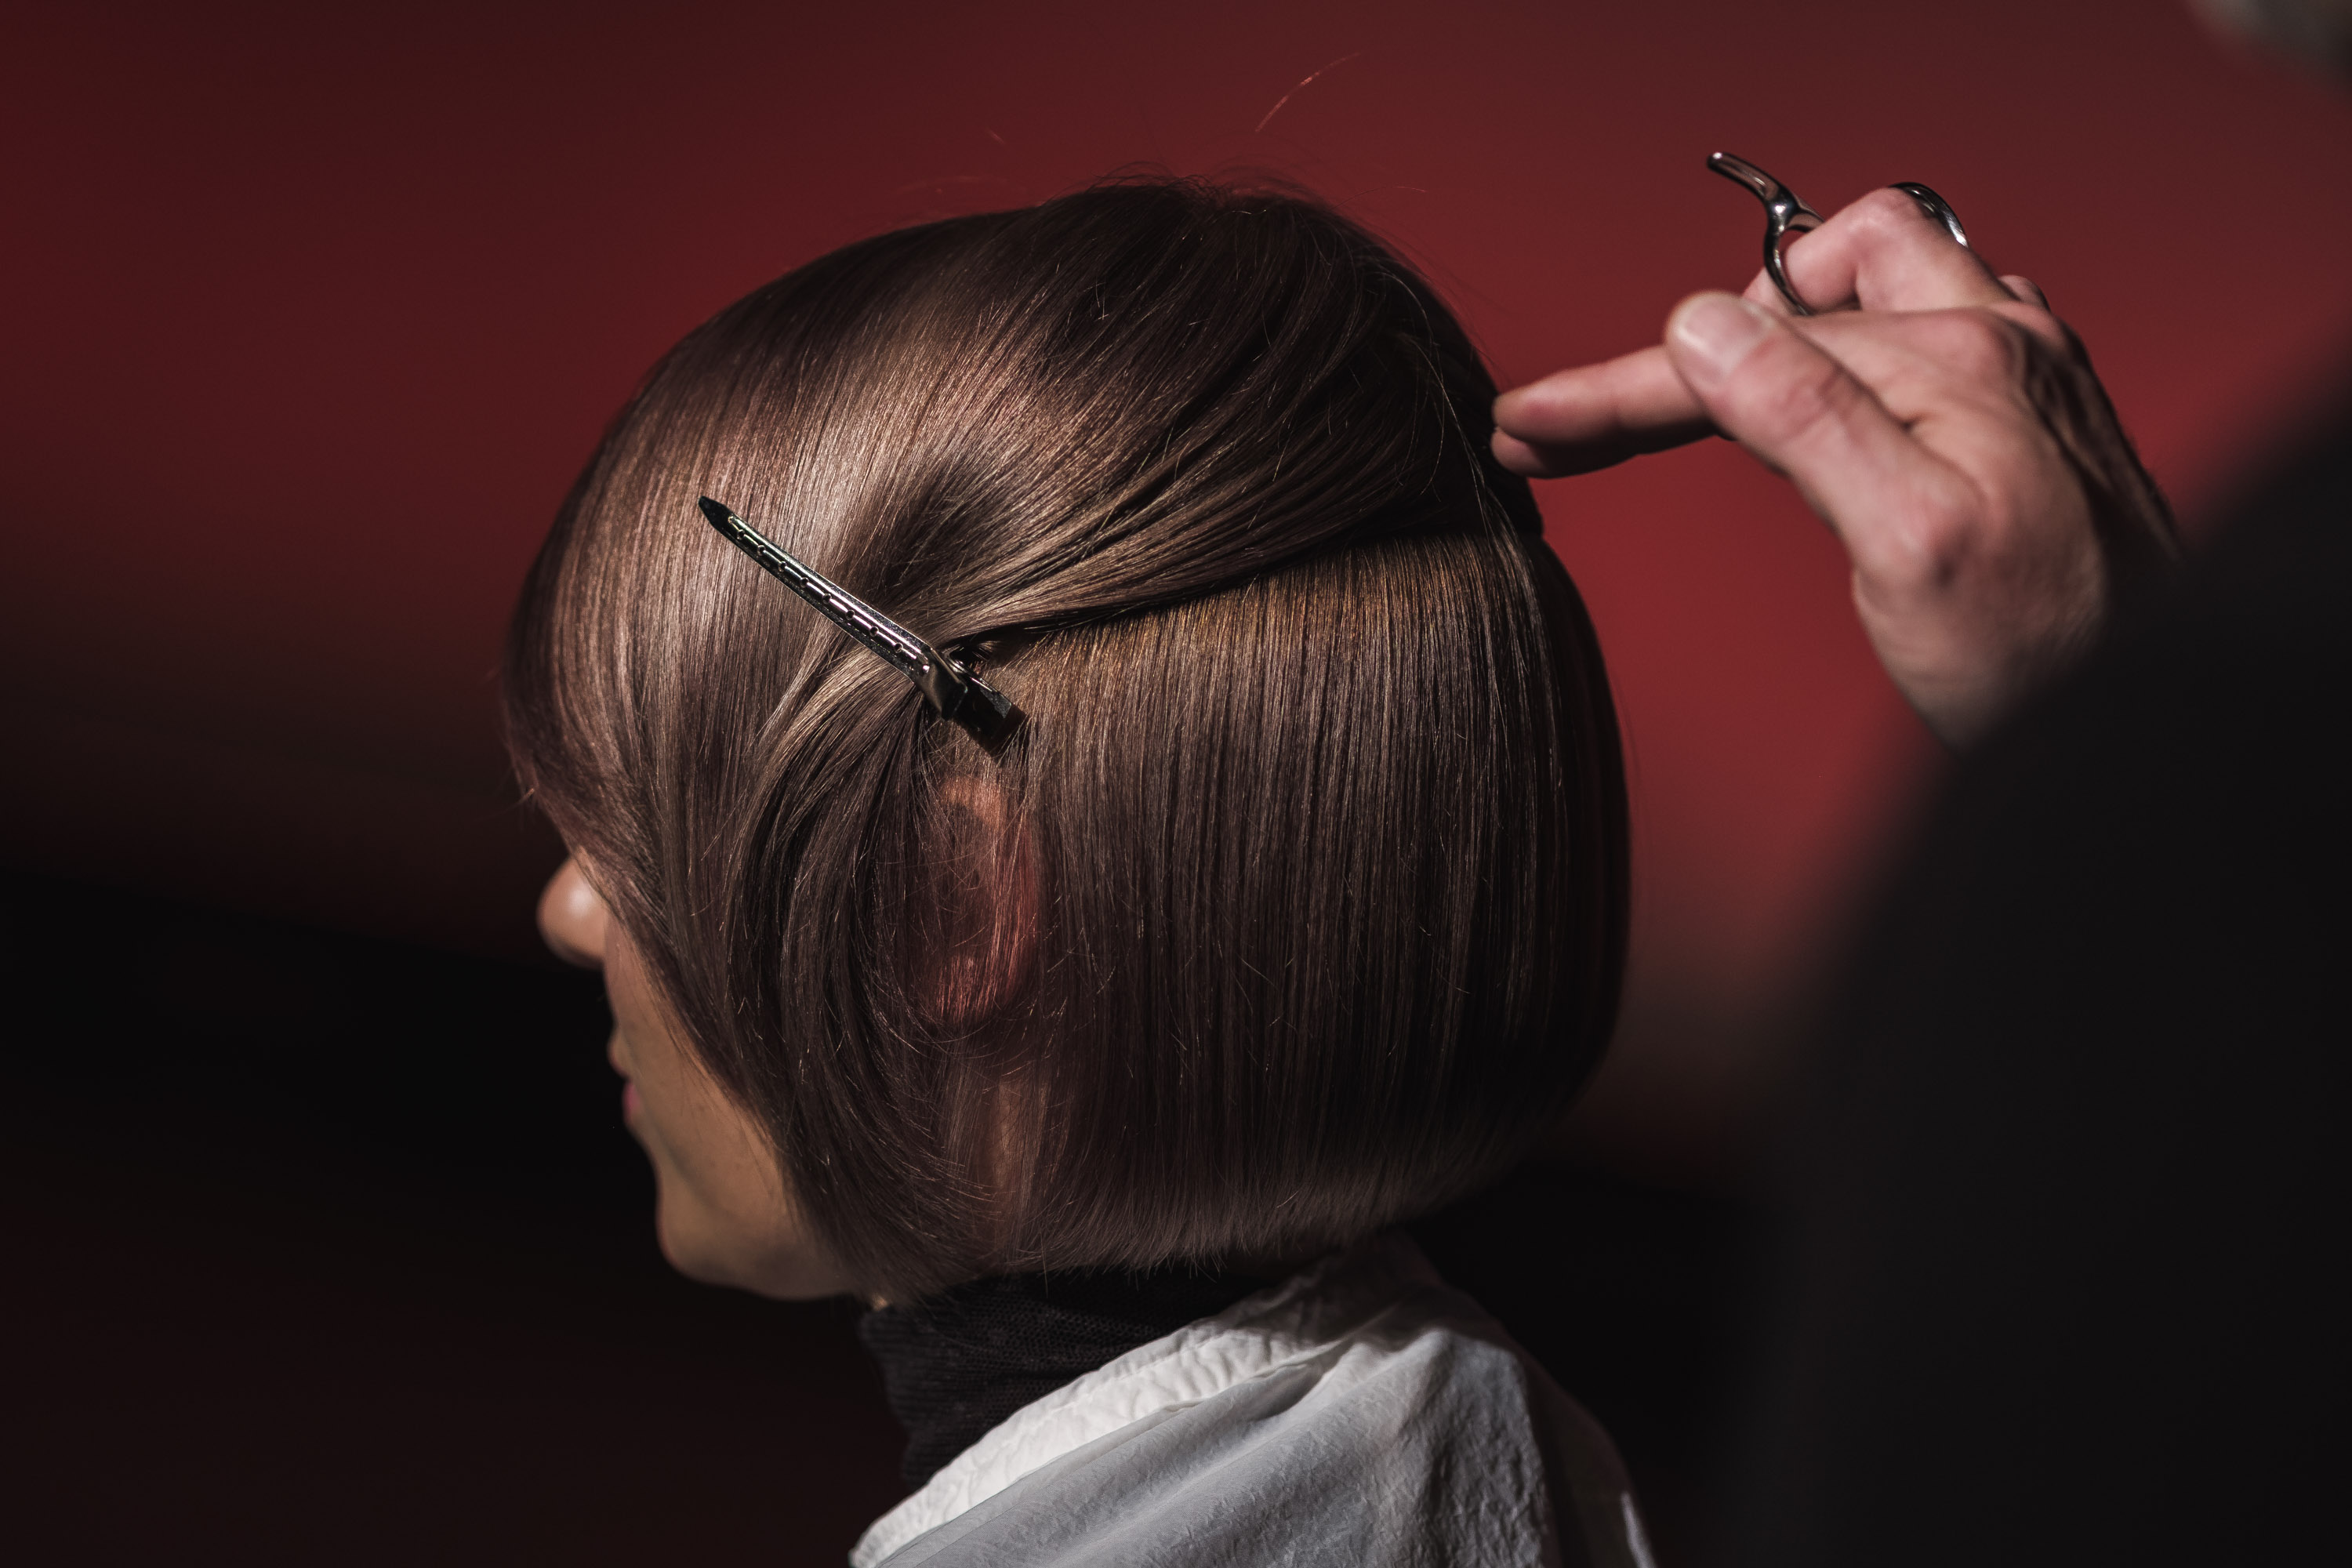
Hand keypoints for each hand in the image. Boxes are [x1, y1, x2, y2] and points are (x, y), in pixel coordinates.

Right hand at [1493, 187, 2177, 746]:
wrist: (2152, 723)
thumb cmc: (2044, 660)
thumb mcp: (1906, 545)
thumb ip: (1805, 420)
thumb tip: (1702, 326)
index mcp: (1954, 361)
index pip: (1742, 349)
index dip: (1619, 388)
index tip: (1529, 422)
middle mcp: (1993, 341)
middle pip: (1797, 286)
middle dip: (1693, 344)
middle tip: (1611, 430)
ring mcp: (2015, 373)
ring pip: (1863, 287)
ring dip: (1779, 334)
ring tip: (1721, 425)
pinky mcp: (2023, 414)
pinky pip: (1915, 332)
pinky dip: (1845, 359)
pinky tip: (1822, 436)